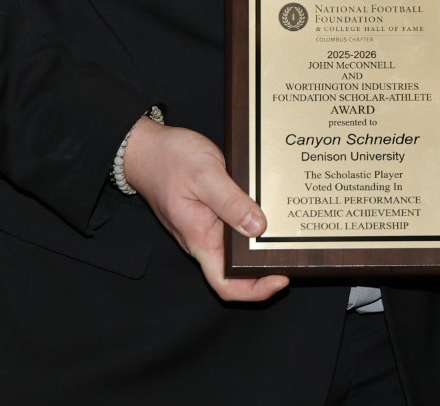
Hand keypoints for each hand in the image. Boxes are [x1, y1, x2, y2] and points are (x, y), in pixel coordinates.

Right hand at [120, 116, 289, 302]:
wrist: (145, 148)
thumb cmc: (168, 159)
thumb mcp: (204, 174)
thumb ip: (230, 201)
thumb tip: (257, 227)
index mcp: (199, 238)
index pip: (225, 283)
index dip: (254, 290)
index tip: (280, 279)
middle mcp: (203, 239)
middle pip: (236, 270)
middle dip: (266, 268)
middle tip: (293, 254)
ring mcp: (207, 227)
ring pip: (237, 249)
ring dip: (261, 245)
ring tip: (288, 234)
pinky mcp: (211, 213)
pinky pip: (235, 227)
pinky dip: (253, 225)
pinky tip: (271, 212)